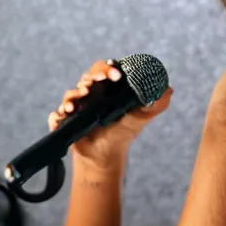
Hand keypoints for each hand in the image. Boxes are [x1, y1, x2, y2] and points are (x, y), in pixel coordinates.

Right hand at [48, 60, 172, 172]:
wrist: (106, 157)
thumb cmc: (122, 132)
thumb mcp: (142, 117)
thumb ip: (156, 104)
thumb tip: (169, 89)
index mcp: (105, 89)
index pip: (103, 70)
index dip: (108, 68)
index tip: (118, 74)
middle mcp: (89, 94)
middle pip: (86, 78)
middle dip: (92, 76)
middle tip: (99, 81)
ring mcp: (76, 107)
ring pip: (70, 94)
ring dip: (74, 94)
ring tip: (82, 98)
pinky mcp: (65, 122)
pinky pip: (56, 115)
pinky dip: (58, 114)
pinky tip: (65, 115)